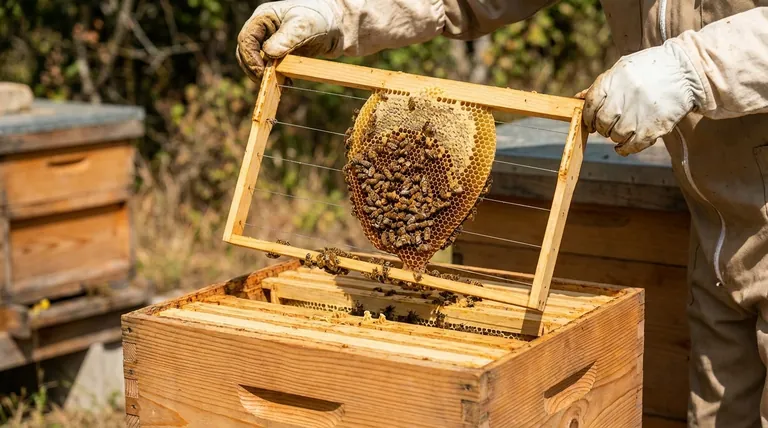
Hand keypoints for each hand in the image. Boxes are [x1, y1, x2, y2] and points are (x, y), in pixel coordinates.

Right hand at [236, 0, 340, 80]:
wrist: (338, 25)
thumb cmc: (321, 18)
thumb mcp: (304, 26)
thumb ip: (286, 38)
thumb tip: (268, 54)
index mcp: (263, 18)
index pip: (246, 39)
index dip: (250, 58)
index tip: (262, 72)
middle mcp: (263, 30)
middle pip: (246, 52)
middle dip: (254, 68)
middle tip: (268, 82)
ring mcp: (270, 42)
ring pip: (256, 62)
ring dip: (264, 75)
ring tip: (279, 83)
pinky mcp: (279, 54)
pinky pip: (270, 68)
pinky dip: (274, 77)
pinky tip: (287, 82)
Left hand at [580, 42, 704, 155]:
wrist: (687, 71)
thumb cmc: (651, 69)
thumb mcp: (623, 69)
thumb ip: (601, 85)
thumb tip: (577, 98)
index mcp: (613, 80)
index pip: (590, 103)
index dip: (587, 116)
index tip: (590, 122)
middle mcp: (623, 97)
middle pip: (602, 121)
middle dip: (602, 127)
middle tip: (608, 126)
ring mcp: (637, 114)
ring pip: (615, 135)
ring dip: (615, 136)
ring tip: (623, 130)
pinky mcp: (652, 128)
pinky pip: (631, 146)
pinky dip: (624, 149)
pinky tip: (623, 146)